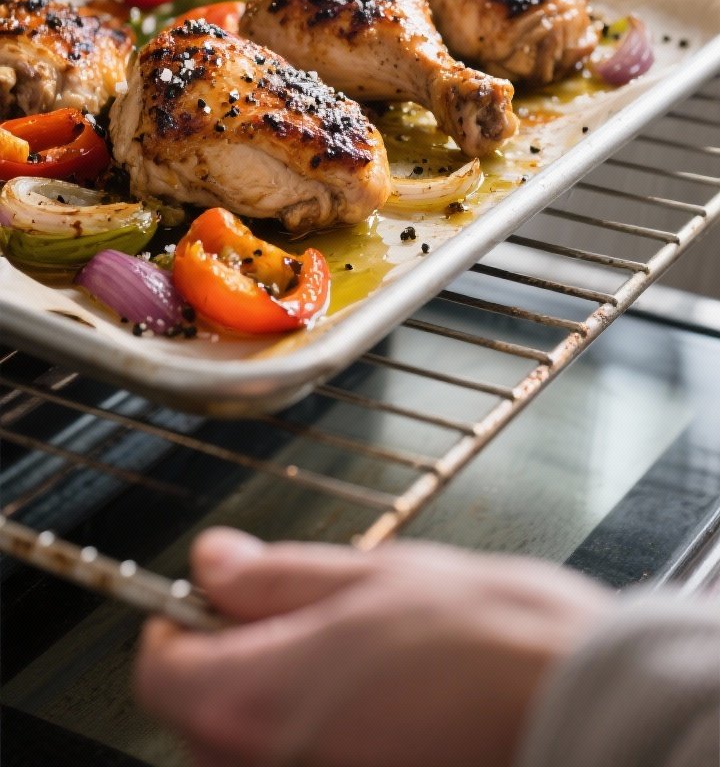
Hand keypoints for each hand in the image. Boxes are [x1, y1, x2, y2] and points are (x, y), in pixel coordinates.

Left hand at [135, 528, 609, 766]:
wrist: (575, 704)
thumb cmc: (488, 642)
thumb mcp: (369, 575)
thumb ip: (274, 577)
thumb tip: (215, 561)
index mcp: (255, 699)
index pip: (159, 672)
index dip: (177, 624)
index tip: (210, 600)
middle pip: (202, 719)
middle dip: (236, 664)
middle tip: (306, 621)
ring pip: (254, 751)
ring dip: (282, 707)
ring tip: (360, 664)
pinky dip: (324, 740)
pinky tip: (383, 707)